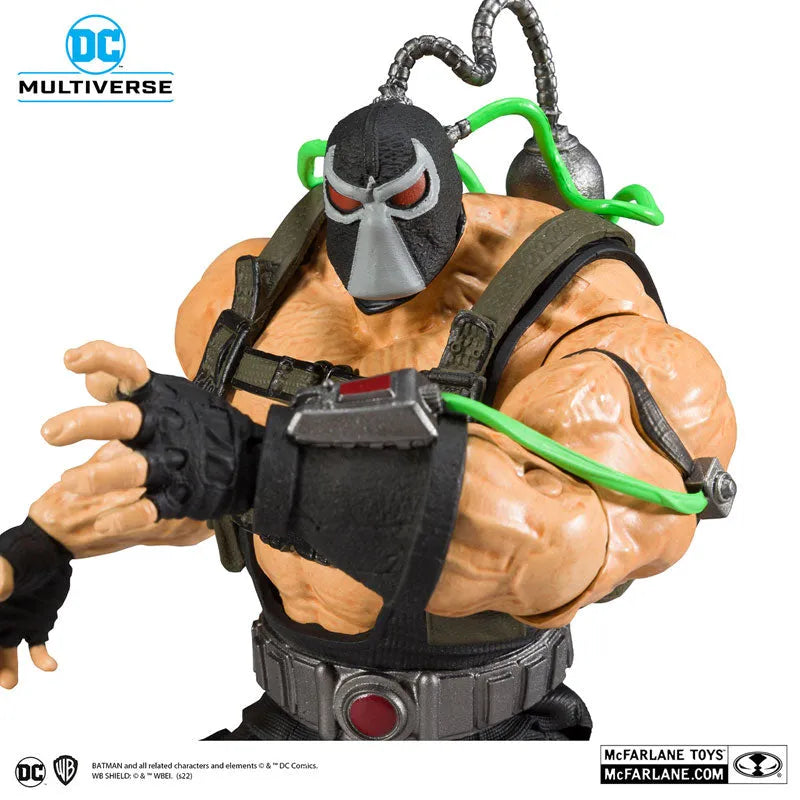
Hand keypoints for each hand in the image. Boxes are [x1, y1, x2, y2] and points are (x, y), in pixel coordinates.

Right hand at [1, 556, 55, 689]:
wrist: (52, 547)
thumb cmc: (23, 550)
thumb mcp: (9, 561)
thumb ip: (2, 575)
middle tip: (2, 681)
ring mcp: (16, 624)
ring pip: (6, 656)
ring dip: (6, 671)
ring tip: (10, 684)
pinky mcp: (38, 624)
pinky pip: (37, 648)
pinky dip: (42, 659)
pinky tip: (50, 666)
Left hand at [42, 341, 262, 530]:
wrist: (251, 460)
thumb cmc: (200, 423)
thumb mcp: (166, 395)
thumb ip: (123, 386)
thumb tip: (88, 376)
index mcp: (160, 397)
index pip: (129, 369)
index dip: (102, 359)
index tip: (71, 360)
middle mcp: (164, 427)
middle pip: (125, 420)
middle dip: (88, 424)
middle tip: (51, 433)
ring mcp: (173, 464)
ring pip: (136, 468)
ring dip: (101, 475)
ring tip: (70, 482)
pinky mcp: (181, 496)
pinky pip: (150, 510)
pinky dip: (126, 518)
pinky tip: (104, 524)